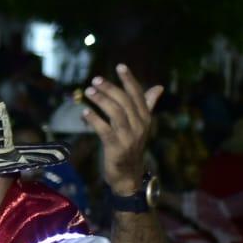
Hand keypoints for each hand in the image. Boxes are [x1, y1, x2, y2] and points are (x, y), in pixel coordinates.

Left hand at [82, 64, 162, 195]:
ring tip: (88, 92)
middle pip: (125, 101)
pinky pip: (104, 130)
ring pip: (116, 113)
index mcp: (146, 118)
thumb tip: (158, 87)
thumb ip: (147, 105)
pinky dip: (94, 120)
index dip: (129, 79)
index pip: (138, 94)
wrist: (129, 176)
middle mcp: (140, 126)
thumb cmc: (132, 147)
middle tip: (95, 80)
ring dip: (101, 101)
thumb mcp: (141, 126)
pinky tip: (84, 113)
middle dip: (110, 88)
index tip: (120, 66)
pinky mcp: (116, 148)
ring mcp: (129, 137)